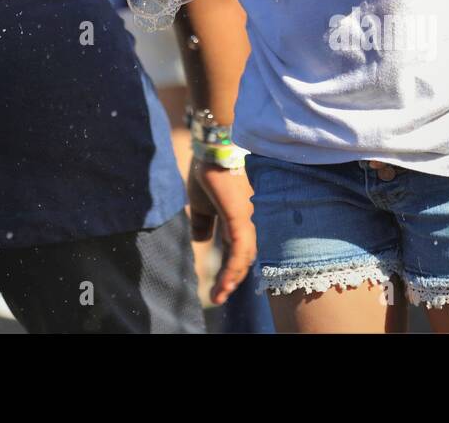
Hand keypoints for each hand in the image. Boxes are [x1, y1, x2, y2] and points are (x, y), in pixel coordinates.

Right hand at [189, 160, 255, 305]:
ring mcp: (247, 219)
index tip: (221, 286)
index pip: (239, 249)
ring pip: (245, 257)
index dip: (231, 269)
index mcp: (238, 218)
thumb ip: (202, 223)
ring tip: (220, 294)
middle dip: (233, 278)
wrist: (210, 151)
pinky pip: (240, 250)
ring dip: (233, 278)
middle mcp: (248, 220)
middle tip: (220, 296)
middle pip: (245, 257)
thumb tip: (202, 241)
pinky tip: (226, 281)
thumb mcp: (200, 203)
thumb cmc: (207, 173)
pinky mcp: (240, 218)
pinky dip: (234, 268)